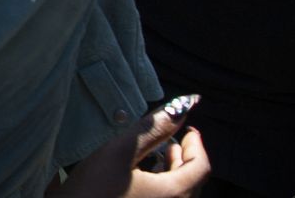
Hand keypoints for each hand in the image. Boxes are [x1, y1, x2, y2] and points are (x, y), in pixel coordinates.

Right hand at [50, 100, 209, 196]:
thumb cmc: (93, 191)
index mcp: (174, 194)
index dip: (196, 144)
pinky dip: (158, 187)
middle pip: (191, 182)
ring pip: (177, 194)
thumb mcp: (119, 153)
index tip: (187, 128)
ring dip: (170, 173)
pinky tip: (136, 178)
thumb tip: (182, 106)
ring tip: (154, 157)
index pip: (201, 167)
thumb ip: (152, 129)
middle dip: (183, 158)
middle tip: (171, 140)